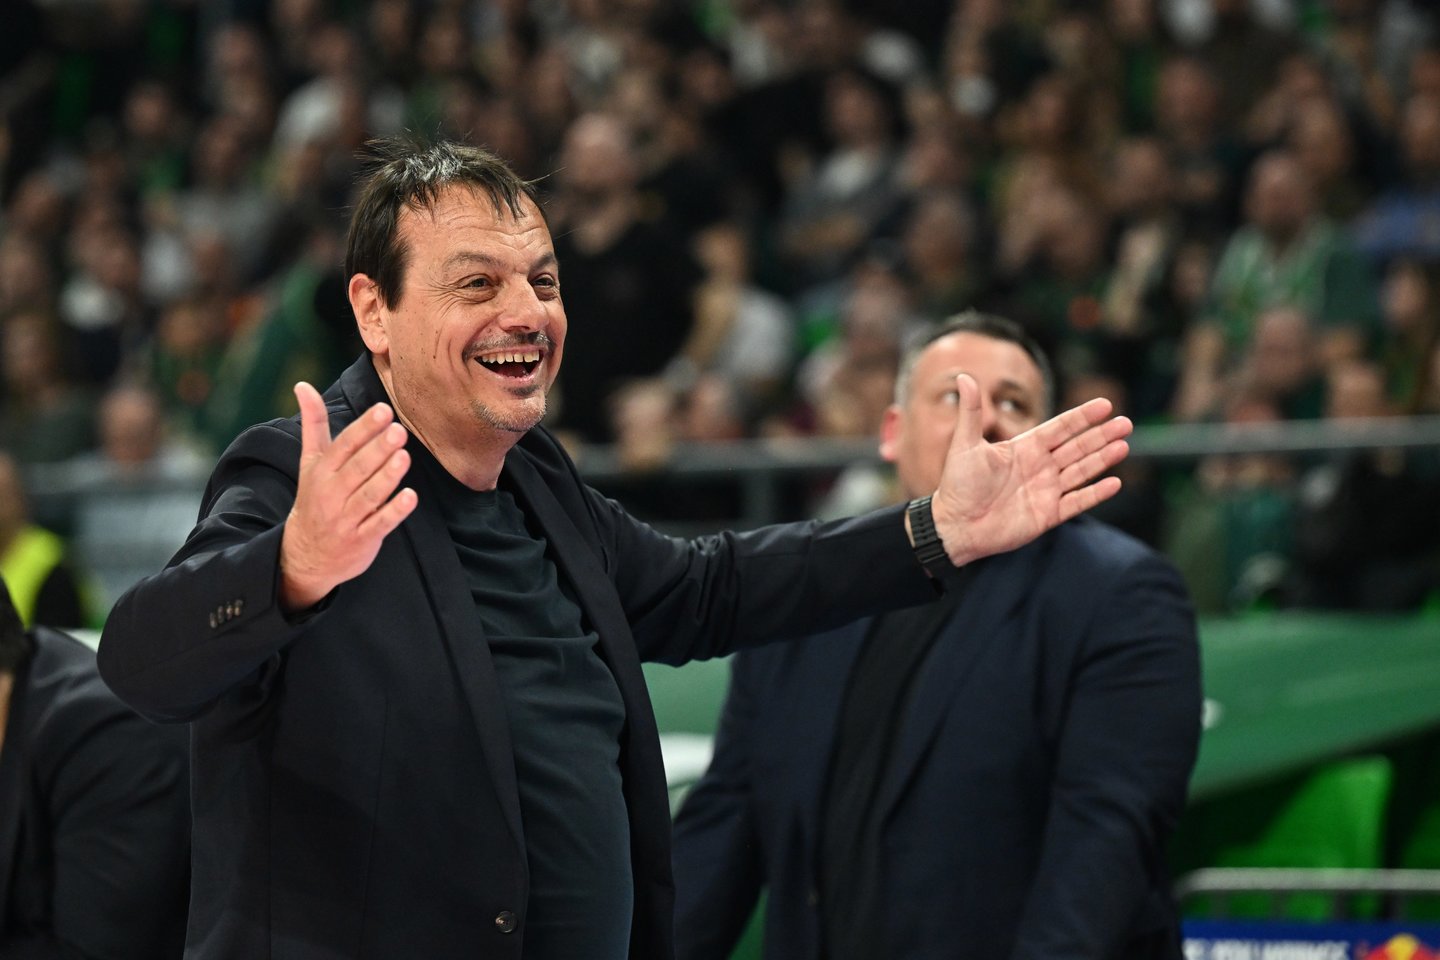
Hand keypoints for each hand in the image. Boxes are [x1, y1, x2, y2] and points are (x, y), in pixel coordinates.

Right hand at [279, 382, 417, 611]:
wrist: (306, 555)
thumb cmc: (315, 498)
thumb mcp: (310, 462)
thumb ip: (314, 424)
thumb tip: (302, 385)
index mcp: (322, 471)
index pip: (344, 446)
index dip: (364, 428)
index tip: (384, 410)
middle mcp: (332, 493)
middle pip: (357, 468)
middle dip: (378, 449)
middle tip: (399, 430)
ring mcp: (346, 518)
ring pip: (369, 495)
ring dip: (387, 476)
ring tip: (405, 456)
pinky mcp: (362, 539)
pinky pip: (379, 524)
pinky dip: (394, 511)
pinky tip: (411, 496)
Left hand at [928, 375, 1131, 567]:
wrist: (955, 526)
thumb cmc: (957, 485)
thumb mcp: (964, 444)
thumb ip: (971, 412)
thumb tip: (964, 376)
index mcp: (1024, 448)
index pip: (1060, 428)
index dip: (1082, 417)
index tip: (1105, 404)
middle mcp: (1039, 467)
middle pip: (1077, 447)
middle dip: (1101, 435)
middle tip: (1126, 423)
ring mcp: (1046, 491)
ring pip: (1082, 471)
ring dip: (1103, 459)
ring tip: (1124, 445)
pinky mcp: (1048, 515)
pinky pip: (1077, 502)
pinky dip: (1095, 493)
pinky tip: (1114, 482)